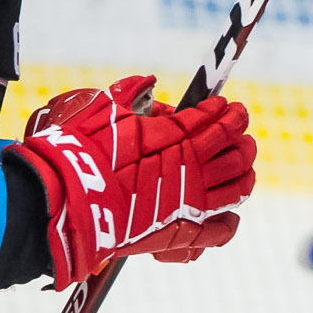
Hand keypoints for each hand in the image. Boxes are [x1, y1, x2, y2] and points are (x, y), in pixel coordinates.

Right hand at [10, 77, 257, 285]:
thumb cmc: (82, 152)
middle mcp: (192, 169)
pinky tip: (231, 214)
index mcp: (178, 137)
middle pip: (235, 152)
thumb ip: (130, 93)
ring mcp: (191, 202)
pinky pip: (221, 228)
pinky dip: (230, 221)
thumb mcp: (105, 111)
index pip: (217, 121)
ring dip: (245, 172)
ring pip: (237, 187)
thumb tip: (146, 82)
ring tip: (244, 164)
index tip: (228, 107)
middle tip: (241, 132)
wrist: (68, 199)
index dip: (227, 113)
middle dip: (242, 138)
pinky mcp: (183, 231)